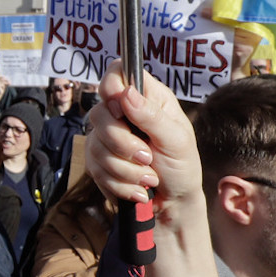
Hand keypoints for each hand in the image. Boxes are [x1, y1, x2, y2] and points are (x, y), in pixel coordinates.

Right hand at [83, 68, 199, 223]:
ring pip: (95, 145)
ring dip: (125, 169)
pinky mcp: (98, 161)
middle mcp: (124, 113)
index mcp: (147, 98)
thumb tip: (127, 93)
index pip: (116, 73)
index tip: (121, 110)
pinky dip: (118, 183)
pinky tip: (137, 188)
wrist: (173, 203)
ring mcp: (107, 137)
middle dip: (122, 143)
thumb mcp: (176, 140)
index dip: (111, 87)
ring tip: (149, 177)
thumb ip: (151, 116)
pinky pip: (94, 168)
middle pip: (100, 113)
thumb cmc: (181, 166)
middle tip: (147, 157)